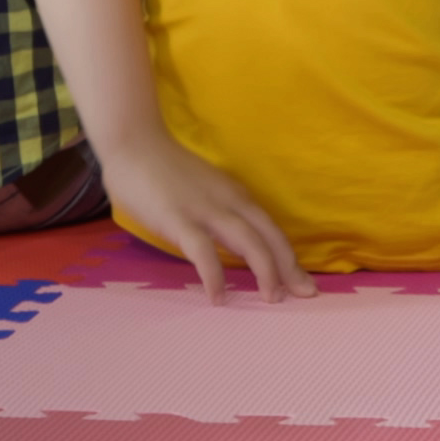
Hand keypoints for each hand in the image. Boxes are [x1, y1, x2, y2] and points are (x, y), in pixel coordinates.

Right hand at [95, 127, 312, 302]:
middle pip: (270, 237)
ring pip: (249, 242)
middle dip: (290, 268)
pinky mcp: (179, 219)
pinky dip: (215, 275)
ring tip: (272, 299)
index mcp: (236, 195)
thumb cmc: (164, 169)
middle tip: (305, 295)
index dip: (290, 258)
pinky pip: (203, 251)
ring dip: (266, 271)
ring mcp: (206, 210)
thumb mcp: (205, 190)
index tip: (303, 283)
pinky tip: (219, 297)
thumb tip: (229, 243)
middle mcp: (230, 201)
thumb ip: (219, 211)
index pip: (272, 230)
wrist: (134, 141)